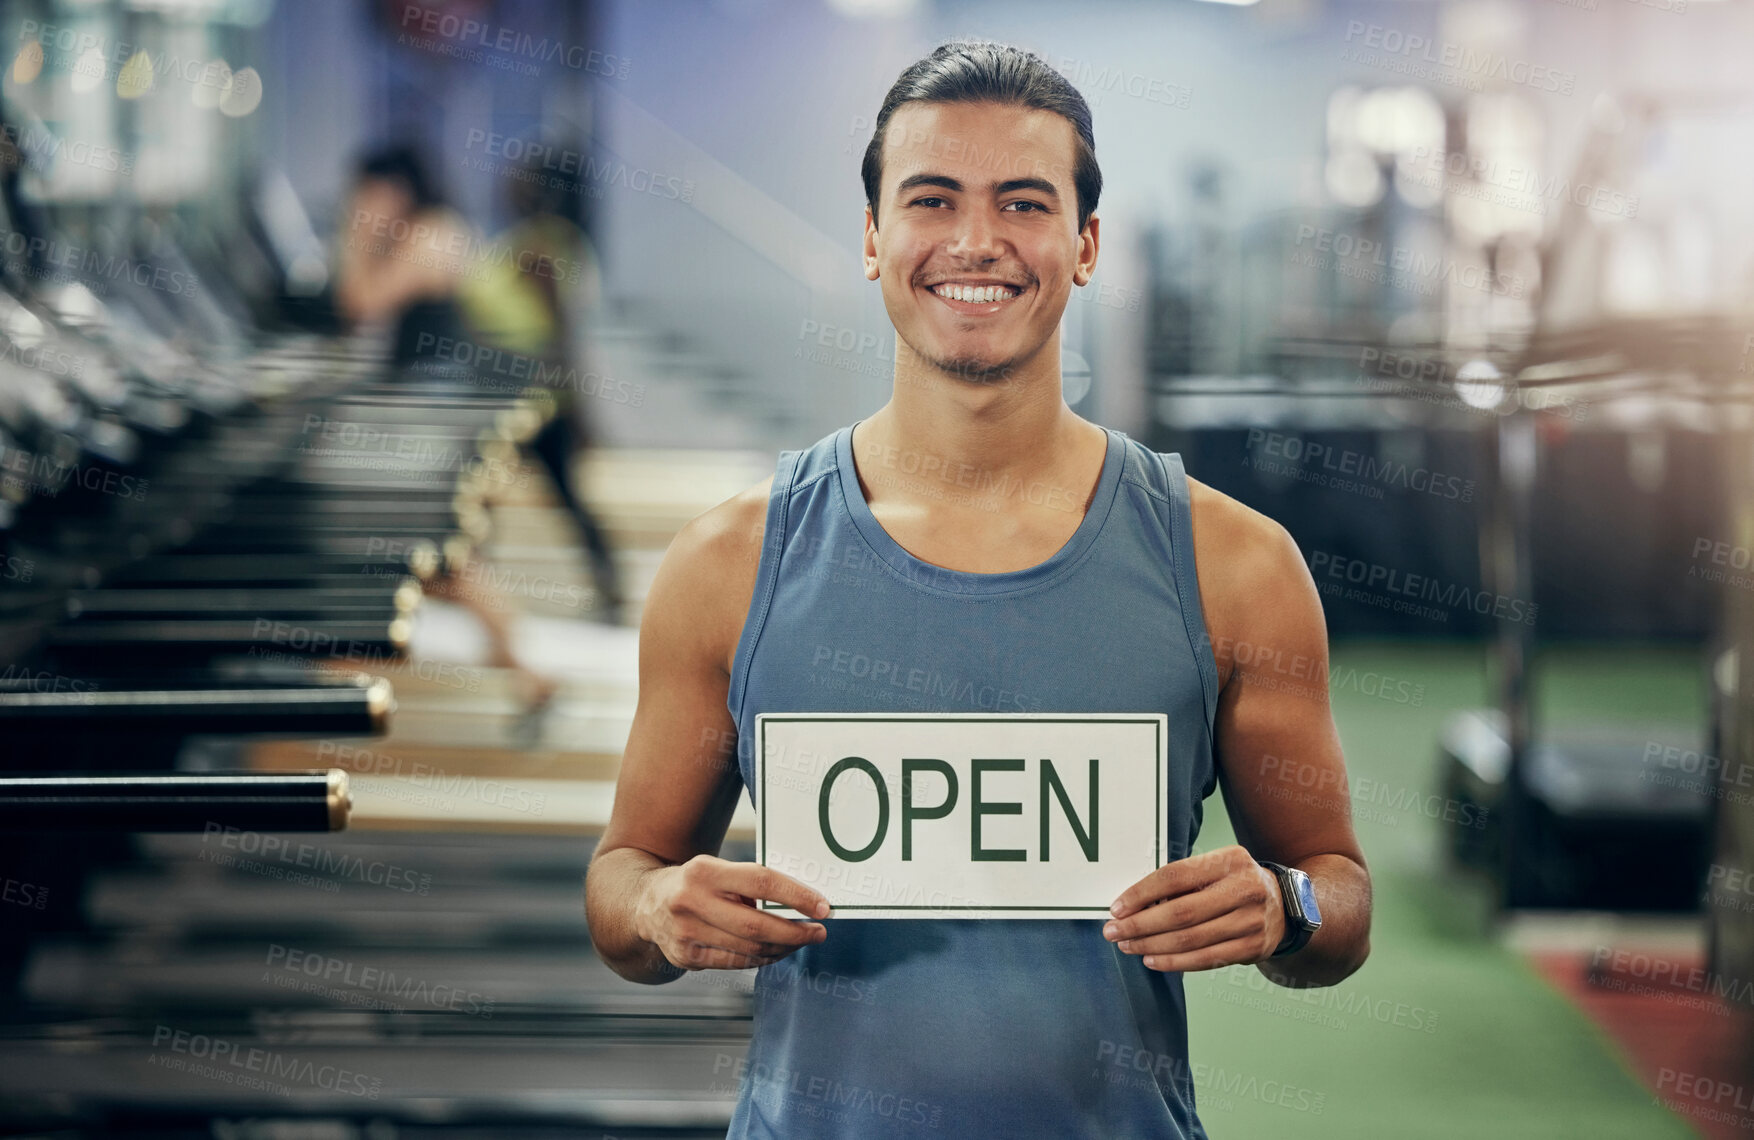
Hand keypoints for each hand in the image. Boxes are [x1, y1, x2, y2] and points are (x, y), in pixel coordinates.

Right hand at [633, 854, 829, 971]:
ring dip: (783, 948)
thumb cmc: (695, 883)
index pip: (761, 882)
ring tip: (801, 941)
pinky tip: (776, 951)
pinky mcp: (686, 957)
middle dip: (795, 932)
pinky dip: (762, 958)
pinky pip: (735, 962)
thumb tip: (800, 902)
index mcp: (703, 871)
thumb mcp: (716, 869)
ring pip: (749, 948)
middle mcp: (690, 902)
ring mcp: (686, 933)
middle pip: (757, 924)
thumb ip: (750, 883)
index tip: (823, 907)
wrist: (644, 903)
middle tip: (818, 932)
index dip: (796, 896)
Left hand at [1103, 845, 1285, 971]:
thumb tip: (1132, 903)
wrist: (1285, 906)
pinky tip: (1152, 959)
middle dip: (1140, 925)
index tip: (1116, 908)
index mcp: (1229, 860)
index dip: (1141, 893)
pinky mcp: (1252, 947)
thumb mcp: (1216, 867)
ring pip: (1191, 939)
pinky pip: (1205, 959)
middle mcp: (1244, 888)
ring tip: (1128, 946)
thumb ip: (1183, 880)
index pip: (1176, 876)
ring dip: (1152, 945)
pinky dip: (1174, 962)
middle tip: (1113, 932)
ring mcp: (1251, 921)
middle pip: (1181, 912)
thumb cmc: (1233, 883)